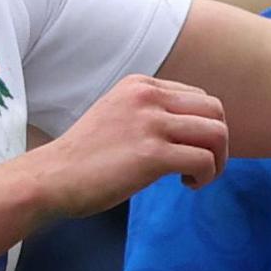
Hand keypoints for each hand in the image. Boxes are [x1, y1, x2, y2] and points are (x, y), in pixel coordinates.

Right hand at [29, 75, 228, 217]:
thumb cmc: (84, 157)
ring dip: (217, 161)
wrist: (51, 177)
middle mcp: (148, 96)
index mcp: (141, 85)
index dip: (202, 127)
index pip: (198, 97)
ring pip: (217, 133)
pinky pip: (204, 160)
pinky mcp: (152, 154)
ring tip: (196, 177)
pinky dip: (205, 176)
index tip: (188, 150)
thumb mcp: (118, 116)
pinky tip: (186, 185)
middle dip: (219, 142)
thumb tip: (192, 131)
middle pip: (215, 111)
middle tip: (202, 166)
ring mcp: (151, 124)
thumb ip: (151, 115)